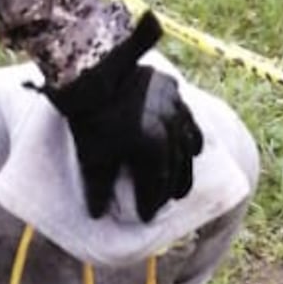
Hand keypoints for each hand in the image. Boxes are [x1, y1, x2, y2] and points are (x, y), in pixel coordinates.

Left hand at [48, 12, 203, 221]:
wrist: (91, 66)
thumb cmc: (89, 114)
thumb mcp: (90, 154)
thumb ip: (97, 187)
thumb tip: (96, 215)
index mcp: (153, 145)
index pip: (156, 183)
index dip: (150, 203)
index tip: (146, 217)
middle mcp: (170, 127)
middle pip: (175, 167)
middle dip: (169, 190)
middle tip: (163, 205)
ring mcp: (175, 106)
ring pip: (187, 145)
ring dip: (185, 168)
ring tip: (180, 188)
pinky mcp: (173, 88)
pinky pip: (189, 120)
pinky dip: (191, 138)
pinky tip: (192, 150)